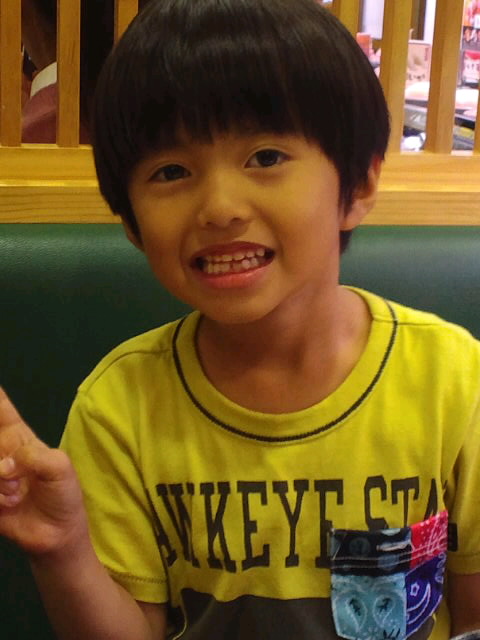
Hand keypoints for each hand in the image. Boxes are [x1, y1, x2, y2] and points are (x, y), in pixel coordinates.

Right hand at [0, 388, 87, 555]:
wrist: (56, 533)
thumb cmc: (63, 494)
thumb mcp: (59, 468)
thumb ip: (34, 457)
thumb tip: (7, 463)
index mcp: (20, 440)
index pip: (2, 413)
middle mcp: (1, 454)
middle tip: (11, 471)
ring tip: (14, 493)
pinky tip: (8, 504)